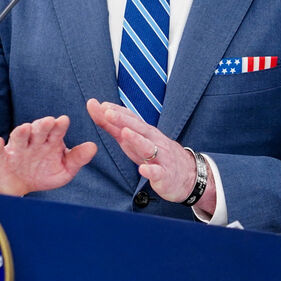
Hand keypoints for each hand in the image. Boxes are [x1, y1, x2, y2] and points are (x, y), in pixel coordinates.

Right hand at [0, 115, 96, 196]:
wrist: (17, 186)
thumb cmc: (42, 173)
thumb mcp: (63, 170)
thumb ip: (77, 159)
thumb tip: (94, 146)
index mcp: (49, 142)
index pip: (55, 131)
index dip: (59, 126)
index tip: (64, 120)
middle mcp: (33, 142)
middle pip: (37, 131)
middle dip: (42, 126)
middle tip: (48, 121)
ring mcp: (16, 149)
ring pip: (18, 138)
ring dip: (21, 132)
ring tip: (26, 128)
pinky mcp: (0, 159)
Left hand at [86, 98, 202, 204]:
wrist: (187, 174)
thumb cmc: (154, 153)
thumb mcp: (131, 139)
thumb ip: (111, 125)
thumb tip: (93, 106)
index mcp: (144, 132)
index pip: (130, 118)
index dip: (116, 111)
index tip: (100, 105)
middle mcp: (153, 140)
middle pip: (138, 128)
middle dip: (122, 119)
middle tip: (107, 112)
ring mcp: (160, 157)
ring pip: (148, 147)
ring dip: (137, 139)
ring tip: (124, 133)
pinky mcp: (165, 175)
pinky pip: (158, 172)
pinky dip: (151, 170)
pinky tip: (142, 170)